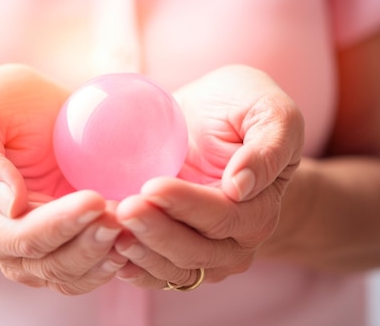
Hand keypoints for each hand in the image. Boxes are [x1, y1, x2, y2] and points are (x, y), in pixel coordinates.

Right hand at [0, 64, 125, 293]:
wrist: (24, 114)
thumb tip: (11, 204)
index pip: (21, 237)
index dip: (58, 225)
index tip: (94, 200)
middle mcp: (16, 244)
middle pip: (53, 264)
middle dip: (89, 243)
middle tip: (121, 215)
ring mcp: (51, 246)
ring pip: (76, 275)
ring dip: (106, 256)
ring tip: (133, 227)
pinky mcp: (80, 239)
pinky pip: (97, 266)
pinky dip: (119, 258)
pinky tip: (139, 236)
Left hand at [114, 65, 303, 287]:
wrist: (220, 124)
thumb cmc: (246, 108)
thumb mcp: (271, 112)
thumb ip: (268, 146)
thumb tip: (242, 186)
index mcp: (259, 208)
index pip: (222, 216)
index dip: (187, 205)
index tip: (152, 186)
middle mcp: (235, 241)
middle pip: (196, 250)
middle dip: (157, 232)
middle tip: (124, 208)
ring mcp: (205, 252)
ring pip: (173, 268)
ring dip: (140, 252)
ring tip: (108, 229)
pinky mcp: (175, 252)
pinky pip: (155, 271)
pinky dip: (132, 265)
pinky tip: (109, 249)